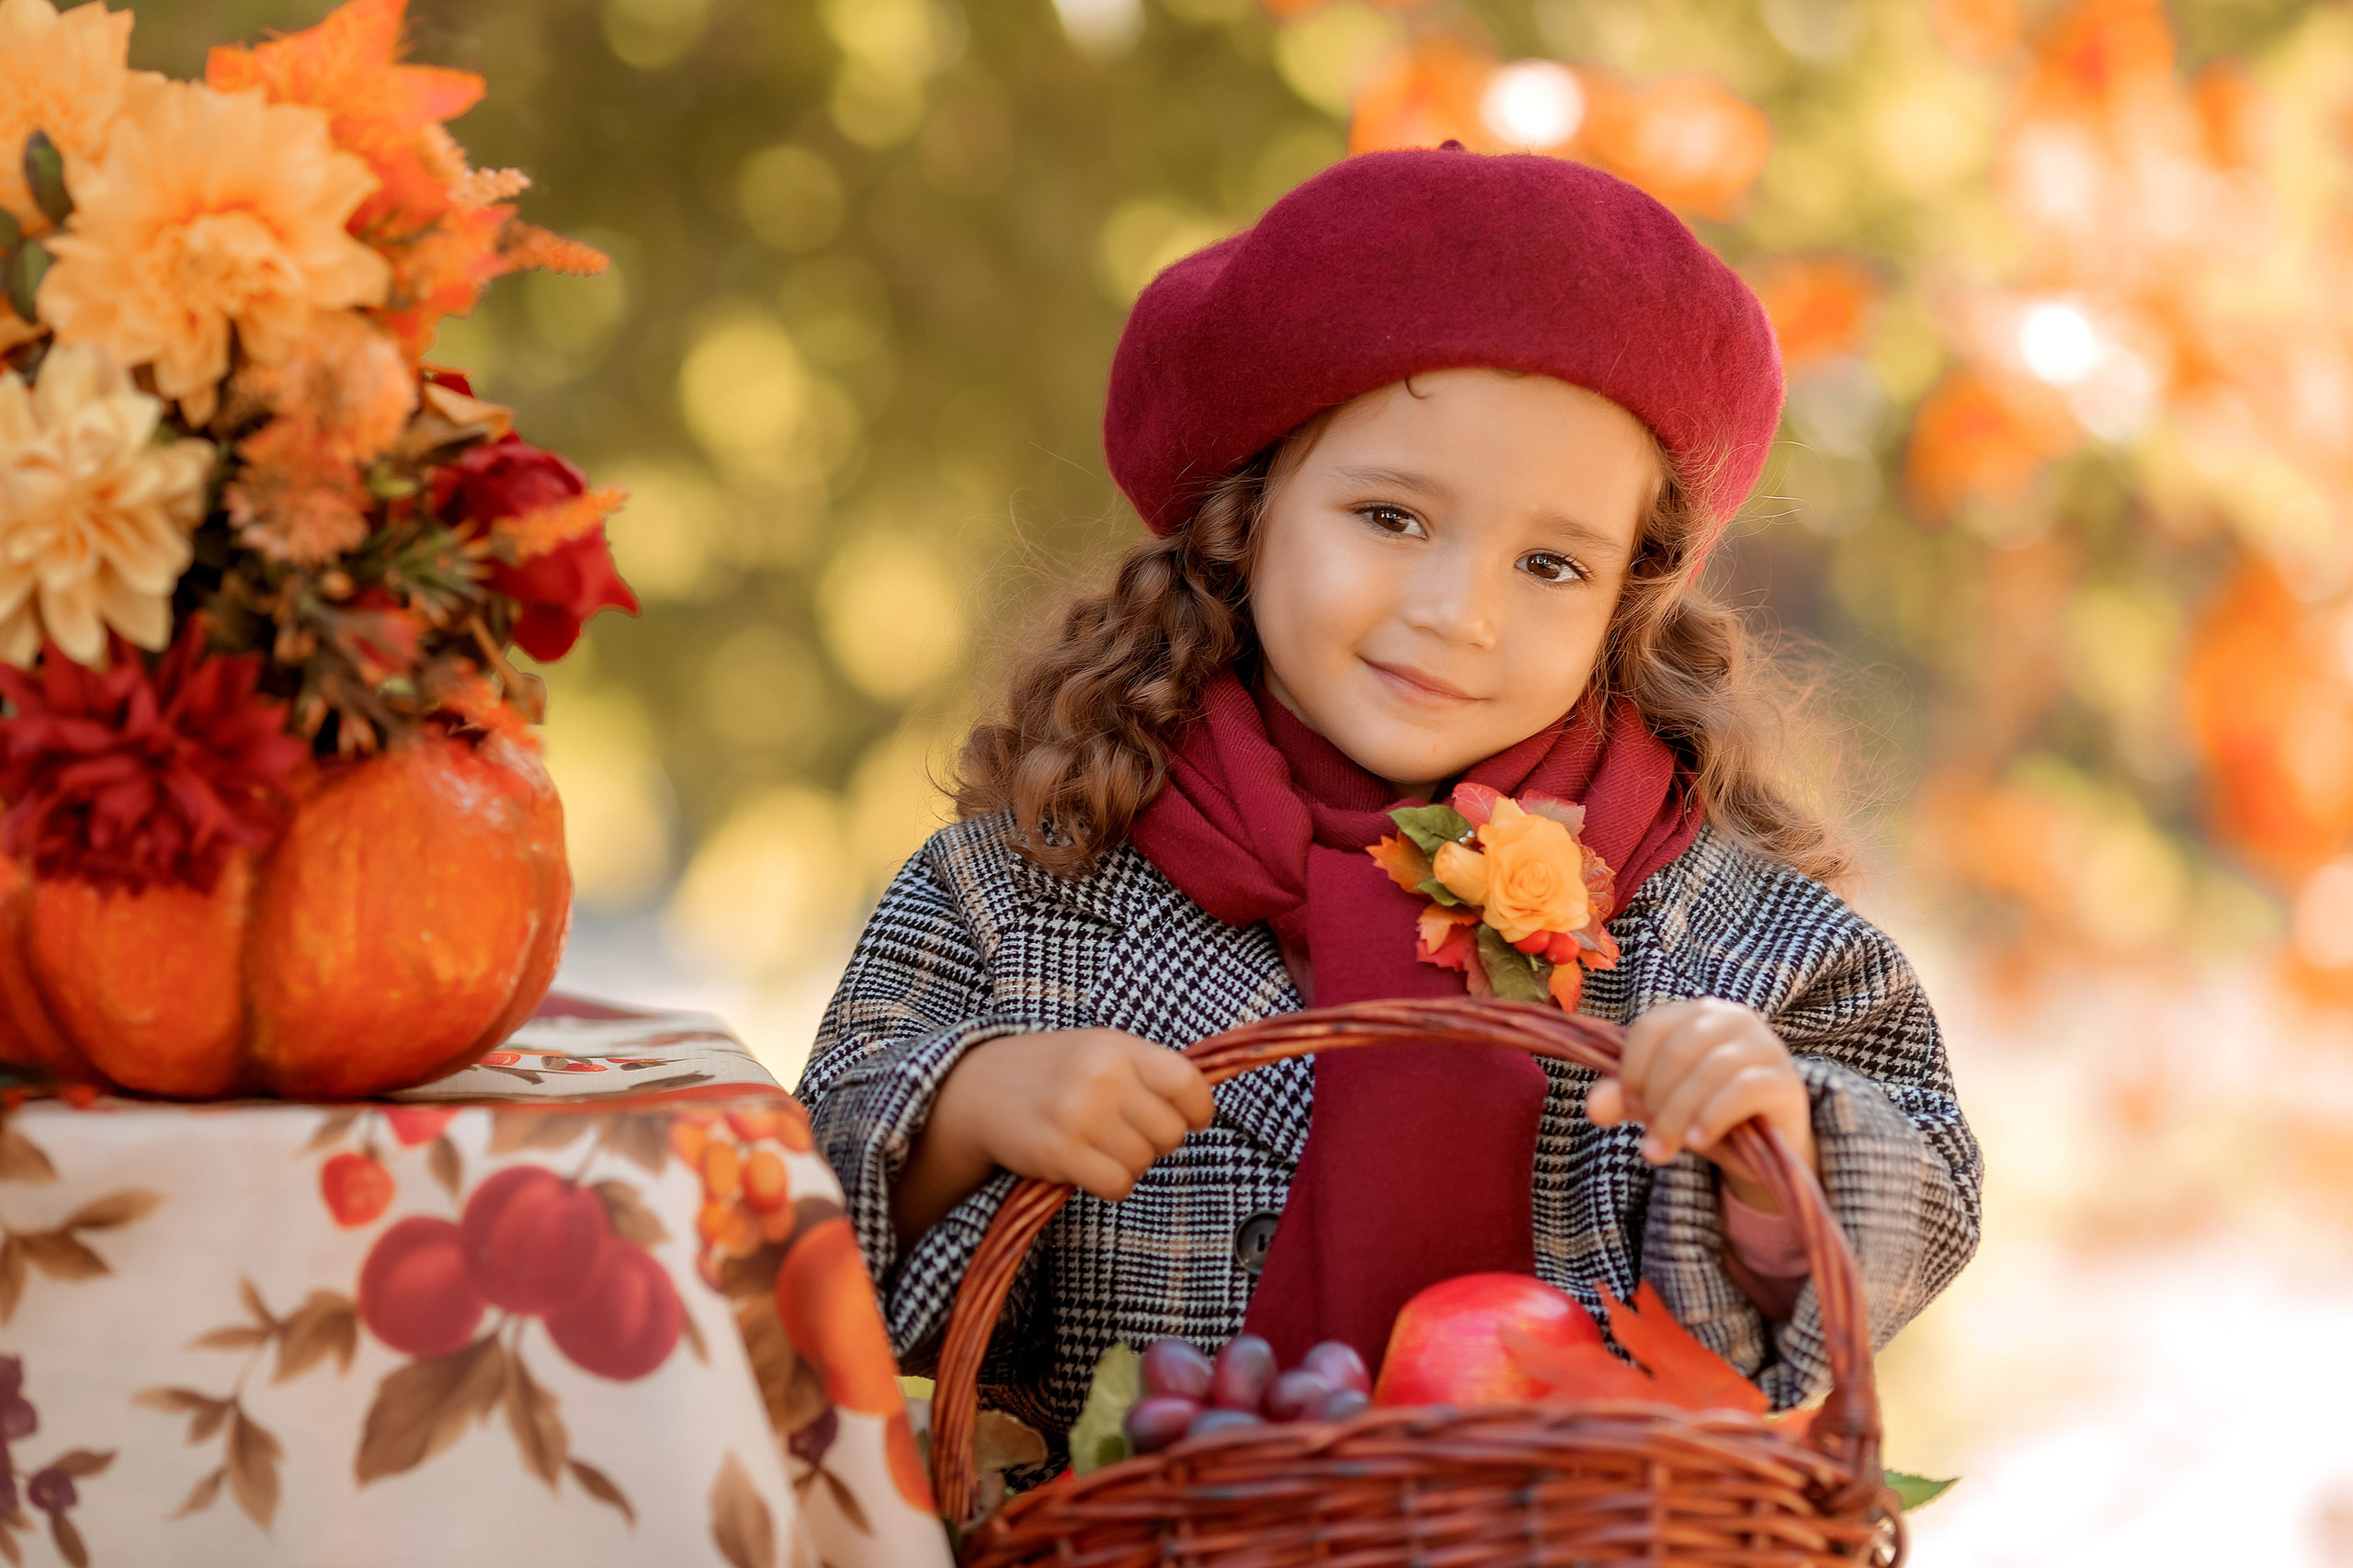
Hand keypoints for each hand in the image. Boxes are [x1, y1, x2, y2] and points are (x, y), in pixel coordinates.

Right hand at [892, 1029, 1214, 1243]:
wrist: (977, 1088)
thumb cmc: (1051, 1071)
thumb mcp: (1099, 1050)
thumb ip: (1147, 1070)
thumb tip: (1200, 1106)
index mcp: (1117, 1047)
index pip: (1188, 1082)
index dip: (1198, 1109)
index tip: (1190, 1119)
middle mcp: (1102, 1077)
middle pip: (1170, 1133)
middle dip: (1156, 1141)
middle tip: (1127, 1133)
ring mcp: (1080, 1115)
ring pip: (1144, 1162)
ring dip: (1129, 1164)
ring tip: (1099, 1146)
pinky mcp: (1060, 1152)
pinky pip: (1117, 1185)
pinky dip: (1110, 1184)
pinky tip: (1089, 1167)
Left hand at [1583, 999, 1816, 1211]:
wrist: (1766, 1149)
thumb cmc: (1707, 1113)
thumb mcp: (1660, 1105)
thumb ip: (1625, 1099)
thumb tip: (1595, 1108)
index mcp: (1697, 1014)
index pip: (1651, 1027)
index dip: (1631, 1068)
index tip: (1628, 1103)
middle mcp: (1732, 1019)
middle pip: (1677, 1050)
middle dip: (1655, 1100)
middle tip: (1649, 1141)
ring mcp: (1764, 1045)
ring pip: (1708, 1070)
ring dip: (1678, 1115)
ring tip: (1667, 1148)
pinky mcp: (1785, 1079)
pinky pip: (1741, 1089)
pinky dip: (1712, 1116)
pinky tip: (1699, 1140)